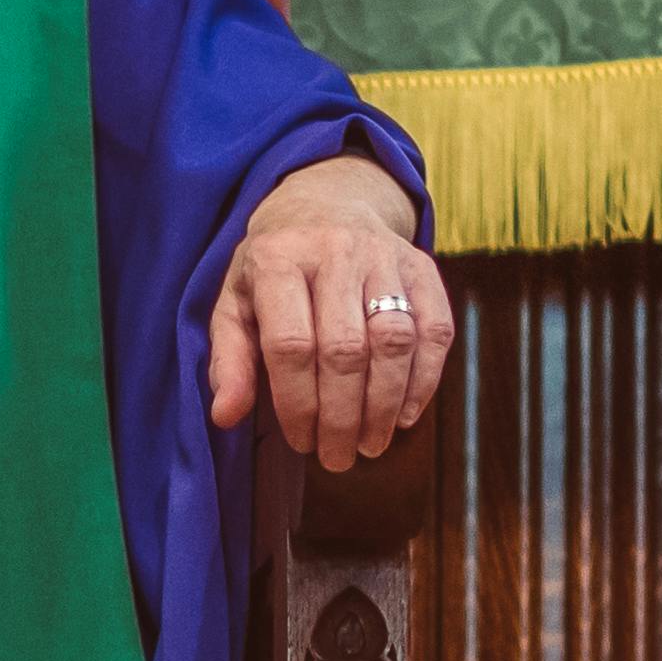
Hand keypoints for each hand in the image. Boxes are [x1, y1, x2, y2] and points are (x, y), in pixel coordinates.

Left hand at [208, 154, 452, 470]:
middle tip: (337, 458)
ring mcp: (384, 256)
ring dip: (385, 405)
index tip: (301, 441)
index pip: (291, 344)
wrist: (328, 202)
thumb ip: (230, 359)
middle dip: (343, 415)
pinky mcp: (422, 266)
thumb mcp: (235, 302)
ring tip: (370, 444)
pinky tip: (406, 415)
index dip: (298, 403)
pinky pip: (435, 329)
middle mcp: (335, 251)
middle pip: (346, 349)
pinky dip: (424, 379)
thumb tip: (225, 416)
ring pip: (395, 341)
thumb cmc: (274, 268)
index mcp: (278, 259)